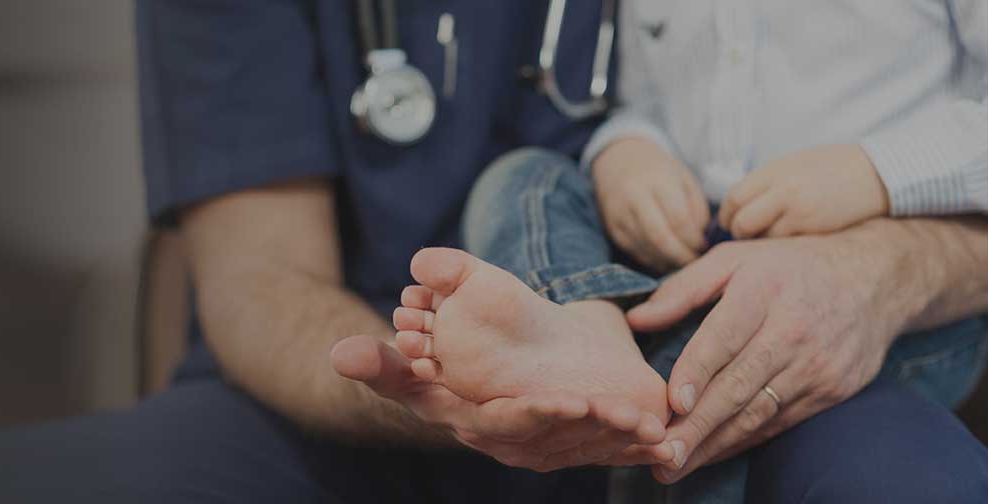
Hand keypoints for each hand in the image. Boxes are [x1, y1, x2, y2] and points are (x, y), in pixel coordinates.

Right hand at [331, 335, 675, 470]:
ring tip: (650, 428)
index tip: (569, 403)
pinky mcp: (571, 449)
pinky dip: (634, 450)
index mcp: (473, 424)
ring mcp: (541, 450)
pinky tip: (666, 445)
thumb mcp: (418, 373)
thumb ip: (384, 366)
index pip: (503, 422)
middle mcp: (509, 444)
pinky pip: (605, 453)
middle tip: (618, 410)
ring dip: (618, 439)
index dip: (536, 415)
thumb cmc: (450, 376)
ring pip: (584, 447)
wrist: (486, 387)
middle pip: (552, 437)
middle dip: (586, 427)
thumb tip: (337, 355)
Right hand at [592, 138, 709, 272]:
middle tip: (695, 261)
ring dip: (668, 261)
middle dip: (681, 256)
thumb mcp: (683, 177)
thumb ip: (697, 206)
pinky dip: (653, 261)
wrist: (617, 160)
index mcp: (658, 181)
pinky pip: (635, 252)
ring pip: (647, 248)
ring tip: (683, 262)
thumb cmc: (657, 170)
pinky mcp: (613, 228)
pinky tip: (666, 260)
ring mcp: (620, 215)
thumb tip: (702, 238)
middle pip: (660, 238)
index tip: (704, 246)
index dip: (694, 239)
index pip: (679, 219)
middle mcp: (635, 198)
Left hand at [625, 237, 903, 482]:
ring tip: (676, 466)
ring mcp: (817, 365)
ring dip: (715, 444)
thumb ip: (682, 289)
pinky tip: (712, 454)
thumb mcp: (733, 259)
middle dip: (698, 426)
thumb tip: (635, 319)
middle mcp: (793, 331)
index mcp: (763, 291)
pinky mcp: (832, 389)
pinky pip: (780, 422)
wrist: (874, 278)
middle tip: (661, 453)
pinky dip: (743, 441)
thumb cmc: (786, 266)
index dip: (698, 371)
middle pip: (739, 386)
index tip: (674, 403)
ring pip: (758, 413)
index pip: (725, 337)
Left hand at [718, 144, 889, 238]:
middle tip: (743, 236)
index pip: (734, 198)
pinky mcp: (814, 229)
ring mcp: (799, 211)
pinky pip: (784, 245)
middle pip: (742, 221)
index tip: (729, 221)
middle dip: (738, 232)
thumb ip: (766, 184)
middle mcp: (783, 190)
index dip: (726, 214)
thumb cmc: (833, 168)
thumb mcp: (793, 164)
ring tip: (769, 238)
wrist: (877, 173)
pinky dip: (781, 247)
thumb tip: (738, 207)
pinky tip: (789, 242)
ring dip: (760, 242)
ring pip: (762, 238)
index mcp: (775, 170)